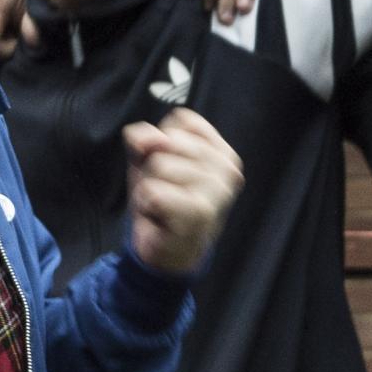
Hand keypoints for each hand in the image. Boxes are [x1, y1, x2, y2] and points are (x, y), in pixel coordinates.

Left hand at [122, 108, 243, 275]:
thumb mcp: (150, 160)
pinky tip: (161, 217)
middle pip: (166, 142)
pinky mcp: (200, 212)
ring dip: (149, 187)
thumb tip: (143, 137)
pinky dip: (147, 204)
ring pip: (158, 164)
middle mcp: (228, 168)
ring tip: (163, 205)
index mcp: (223, 152)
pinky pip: (153, 190)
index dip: (162, 143)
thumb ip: (145, 138)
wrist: (168, 251)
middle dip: (152, 167)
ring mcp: (217, 190)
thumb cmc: (163, 200)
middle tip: (165, 192)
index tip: (172, 169)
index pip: (181, 120)